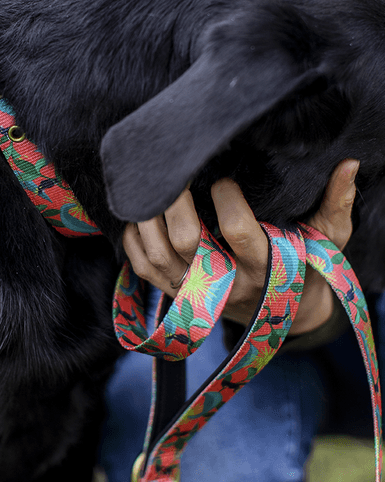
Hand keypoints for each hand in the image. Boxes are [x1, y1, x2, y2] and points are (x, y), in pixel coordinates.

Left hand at [122, 159, 359, 334]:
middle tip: (172, 171)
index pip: (241, 234)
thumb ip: (335, 205)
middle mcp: (227, 284)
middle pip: (189, 243)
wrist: (283, 316)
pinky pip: (144, 271)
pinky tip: (136, 218)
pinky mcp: (177, 295)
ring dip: (147, 220)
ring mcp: (198, 293)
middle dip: (176, 204)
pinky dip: (133, 243)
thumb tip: (349, 164)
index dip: (228, 202)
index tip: (223, 177)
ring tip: (147, 188)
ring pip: (159, 256)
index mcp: (265, 268)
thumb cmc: (304, 270)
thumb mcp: (326, 241)